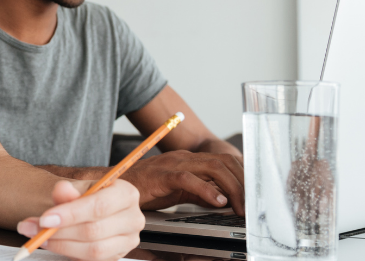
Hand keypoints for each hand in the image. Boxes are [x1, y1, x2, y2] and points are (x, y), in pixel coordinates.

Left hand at [16, 181, 143, 260]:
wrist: (91, 209)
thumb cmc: (87, 197)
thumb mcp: (77, 188)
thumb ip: (68, 190)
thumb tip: (62, 190)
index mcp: (127, 193)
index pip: (99, 206)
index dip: (70, 214)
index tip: (45, 218)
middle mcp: (133, 218)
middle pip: (94, 230)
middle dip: (59, 232)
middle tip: (34, 228)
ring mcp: (128, 240)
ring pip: (93, 250)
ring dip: (61, 245)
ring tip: (40, 236)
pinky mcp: (118, 255)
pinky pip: (92, 260)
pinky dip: (69, 253)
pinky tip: (54, 244)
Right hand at [122, 150, 244, 215]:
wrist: (113, 185)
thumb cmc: (143, 189)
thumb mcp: (178, 191)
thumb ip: (200, 193)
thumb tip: (223, 200)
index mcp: (189, 160)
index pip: (225, 161)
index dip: (243, 177)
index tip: (252, 196)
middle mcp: (184, 158)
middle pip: (224, 161)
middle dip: (242, 183)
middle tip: (250, 206)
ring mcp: (173, 164)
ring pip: (212, 167)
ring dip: (231, 187)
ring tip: (239, 207)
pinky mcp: (161, 175)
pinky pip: (188, 179)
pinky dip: (207, 190)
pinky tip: (218, 202)